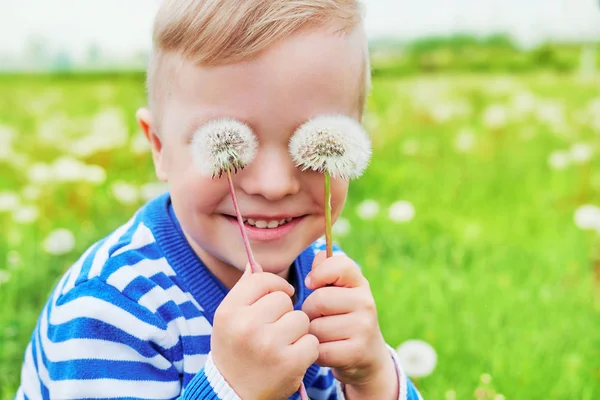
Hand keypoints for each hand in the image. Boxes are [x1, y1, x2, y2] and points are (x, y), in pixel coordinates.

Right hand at [211, 264, 318, 399]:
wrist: (233, 395)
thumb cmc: (234, 350)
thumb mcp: (228, 319)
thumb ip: (243, 290)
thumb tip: (254, 262)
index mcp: (229, 311)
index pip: (261, 279)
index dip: (275, 286)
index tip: (277, 297)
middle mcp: (246, 326)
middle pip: (284, 299)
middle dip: (285, 312)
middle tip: (274, 330)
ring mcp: (268, 345)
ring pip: (301, 319)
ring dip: (297, 331)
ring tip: (282, 345)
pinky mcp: (289, 362)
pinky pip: (312, 341)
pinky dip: (306, 350)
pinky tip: (291, 358)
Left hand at [302, 252, 398, 398]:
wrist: (367, 355)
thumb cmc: (343, 316)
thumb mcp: (339, 291)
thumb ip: (325, 270)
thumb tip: (318, 256)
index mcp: (360, 283)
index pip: (339, 265)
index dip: (319, 273)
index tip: (312, 284)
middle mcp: (366, 303)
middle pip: (318, 300)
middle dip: (309, 311)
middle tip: (318, 318)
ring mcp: (364, 328)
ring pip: (316, 327)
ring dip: (312, 334)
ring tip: (324, 335)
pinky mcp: (356, 352)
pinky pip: (319, 349)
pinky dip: (316, 352)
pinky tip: (327, 350)